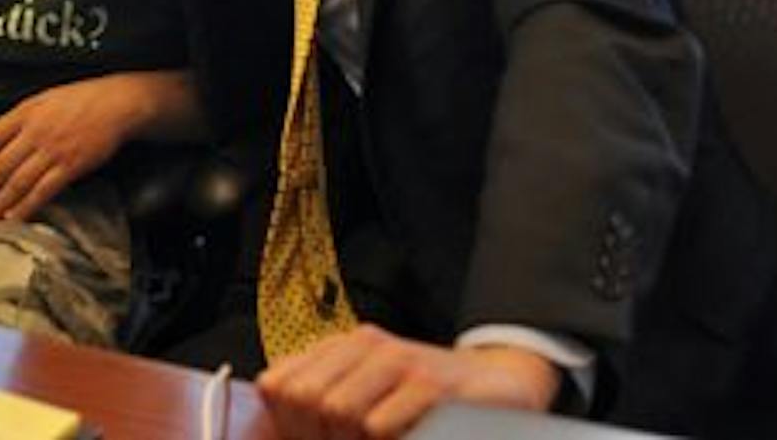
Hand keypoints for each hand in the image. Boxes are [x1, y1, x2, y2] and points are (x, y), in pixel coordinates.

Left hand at [0, 75, 147, 220]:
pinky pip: (43, 191)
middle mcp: (35, 132)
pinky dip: (27, 206)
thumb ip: (21, 118)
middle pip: (0, 166)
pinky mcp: (71, 166)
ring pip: (18, 181)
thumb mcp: (44, 98)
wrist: (117, 104)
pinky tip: (15, 217)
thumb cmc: (82, 99)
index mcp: (25, 113)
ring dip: (0, 203)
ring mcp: (53, 150)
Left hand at [257, 326, 560, 439]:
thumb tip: (277, 423)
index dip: (288, 425)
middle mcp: (367, 346)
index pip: (277, 385)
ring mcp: (400, 362)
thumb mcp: (369, 393)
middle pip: (305, 401)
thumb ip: (322, 404)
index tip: (316, 439)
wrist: (499, 386)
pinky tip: (405, 437)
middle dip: (319, 437)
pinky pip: (379, 427)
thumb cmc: (425, 400)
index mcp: (344, 347)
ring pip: (338, 412)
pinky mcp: (430, 386)